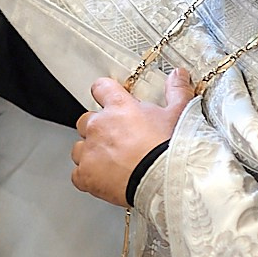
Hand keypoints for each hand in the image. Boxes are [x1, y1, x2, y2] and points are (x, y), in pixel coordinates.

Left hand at [71, 70, 194, 206]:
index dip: (105, 94)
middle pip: (87, 121)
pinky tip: (104, 180)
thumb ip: (176, 91)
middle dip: (99, 129)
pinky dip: (88, 177)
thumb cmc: (171, 149)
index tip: (109, 100)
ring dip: (91, 153)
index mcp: (119, 107)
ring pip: (79, 148)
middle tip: (118, 140)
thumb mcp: (179, 114)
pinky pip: (78, 174)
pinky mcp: (86, 175)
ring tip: (111, 162)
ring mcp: (90, 151)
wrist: (165, 180)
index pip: (101, 88)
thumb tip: (178, 75)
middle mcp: (99, 126)